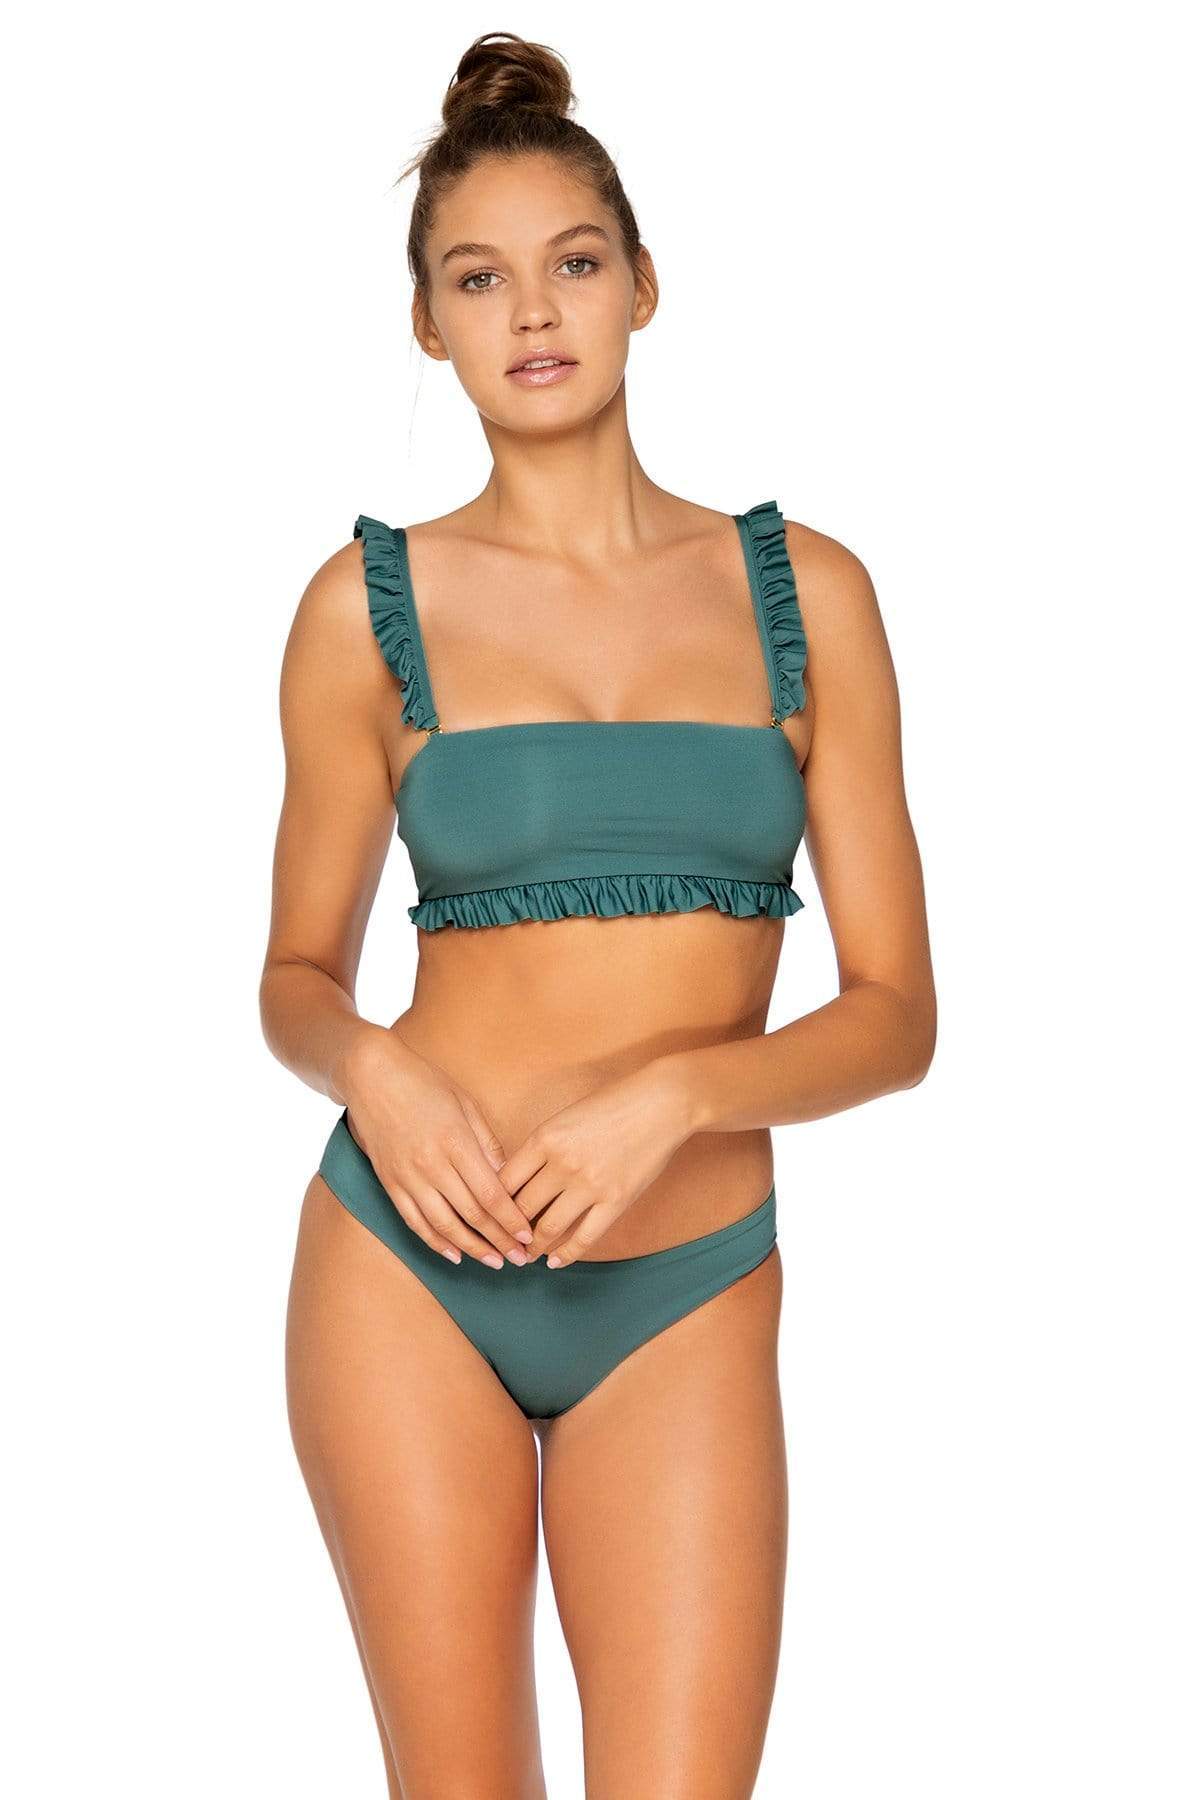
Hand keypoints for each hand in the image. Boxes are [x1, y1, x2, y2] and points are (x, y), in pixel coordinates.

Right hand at [340, 1026, 534, 1268]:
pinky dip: (435, 1242)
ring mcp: (408, 1177)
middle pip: (472, 1214)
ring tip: (493, 1261)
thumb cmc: (423, 1082)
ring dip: (471, 1248)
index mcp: (456, 1142)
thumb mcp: (464, 1103)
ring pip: (444, 1225)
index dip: (511, 1220)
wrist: (370, 1075)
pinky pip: (414, 1221)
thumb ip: (486, 1142)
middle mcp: (431, 1165)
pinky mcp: (390, 1183)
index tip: (528, 1236)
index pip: (491, 1194)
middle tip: (520, 1258)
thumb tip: (507, 1177)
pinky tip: (454, 1254)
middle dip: (499, 1240)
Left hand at [496, 1058, 696, 1267]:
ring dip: (534, 1246)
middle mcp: (562, 1164)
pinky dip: (566, 1254)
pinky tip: (555, 1261)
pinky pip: (584, 1237)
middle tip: (502, 1242)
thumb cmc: (612, 1104)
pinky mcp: (615, 1201)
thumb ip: (542, 1147)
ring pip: (549, 1227)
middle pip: (522, 1207)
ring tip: (526, 1255)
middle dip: (509, 1230)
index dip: (493, 1203)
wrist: (661, 1103)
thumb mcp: (565, 1118)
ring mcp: (590, 1185)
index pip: (505, 1181)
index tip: (489, 1216)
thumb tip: (520, 1181)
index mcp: (544, 1138)